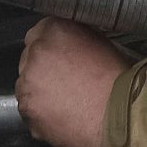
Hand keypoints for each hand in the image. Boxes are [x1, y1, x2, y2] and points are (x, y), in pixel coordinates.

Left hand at [15, 18, 128, 146]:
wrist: (119, 115)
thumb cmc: (117, 79)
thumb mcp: (101, 42)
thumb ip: (77, 36)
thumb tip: (70, 40)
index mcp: (54, 30)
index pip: (40, 31)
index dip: (52, 46)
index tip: (60, 56)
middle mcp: (35, 53)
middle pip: (30, 58)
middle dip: (43, 69)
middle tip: (65, 81)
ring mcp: (27, 83)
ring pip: (27, 85)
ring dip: (40, 91)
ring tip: (66, 102)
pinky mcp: (27, 110)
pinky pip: (30, 110)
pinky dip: (41, 113)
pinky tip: (63, 116)